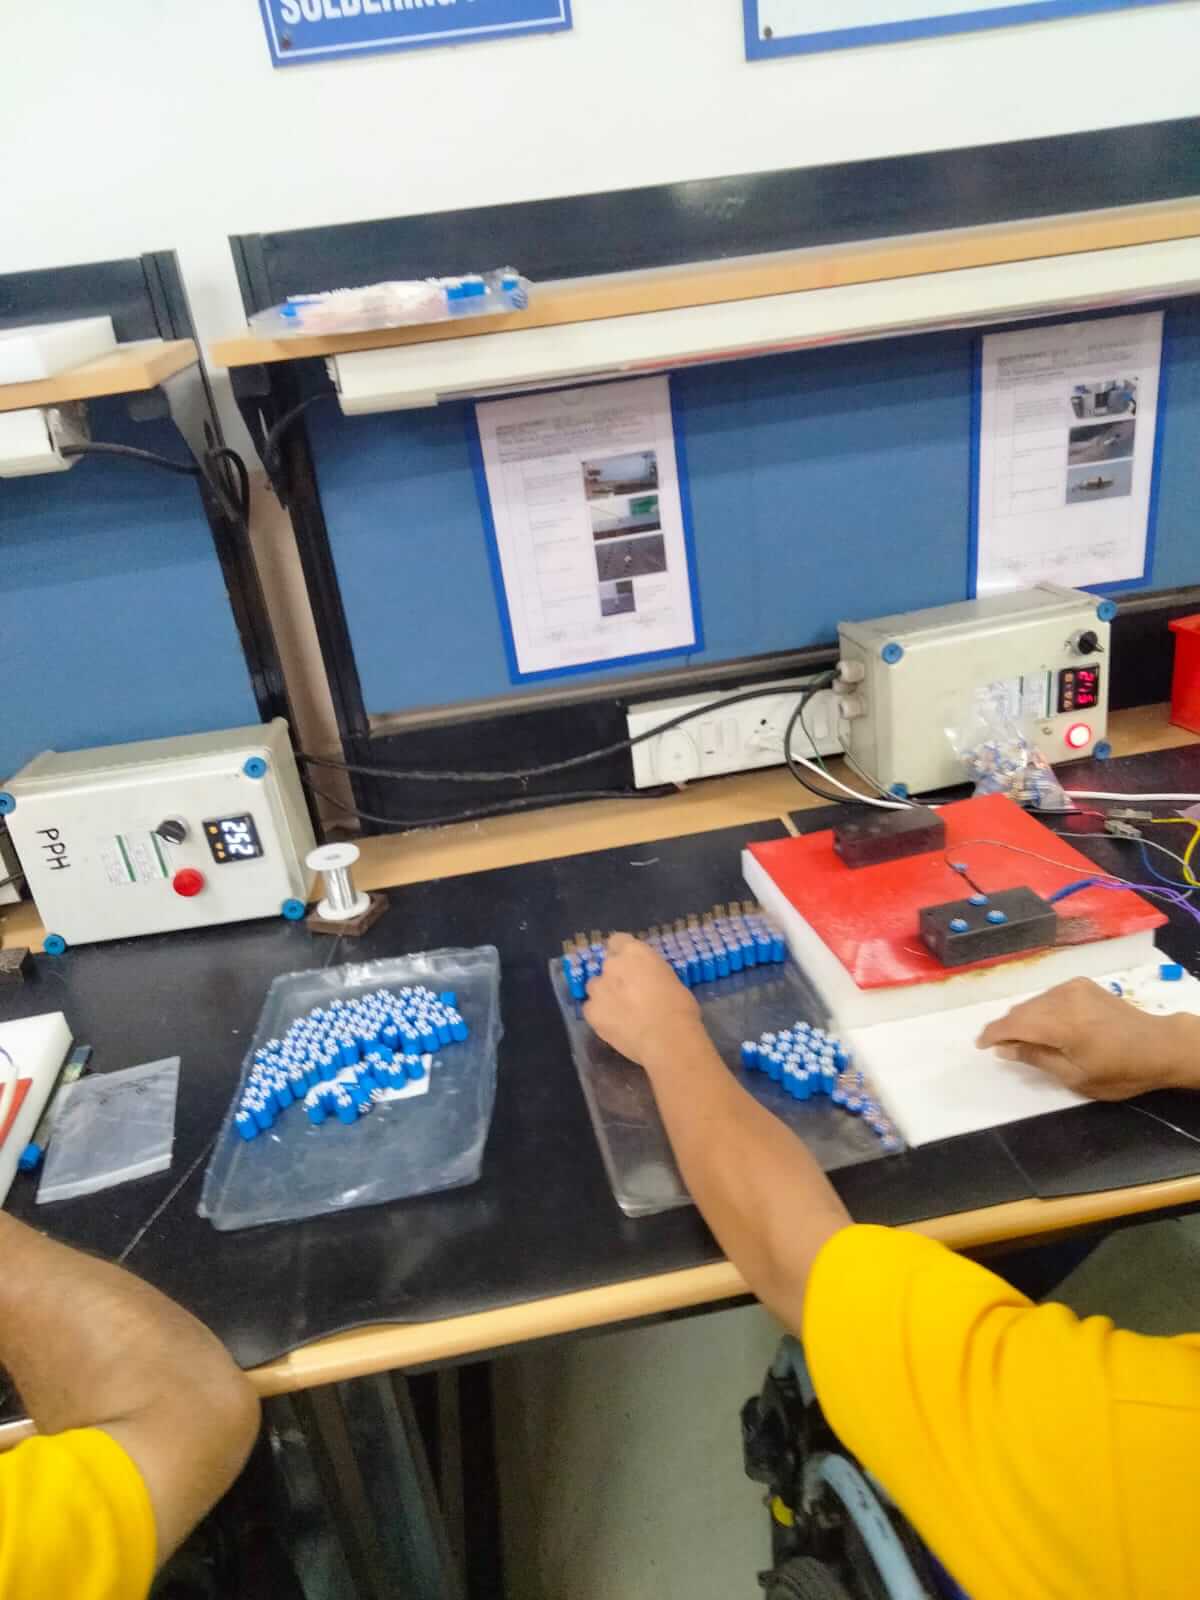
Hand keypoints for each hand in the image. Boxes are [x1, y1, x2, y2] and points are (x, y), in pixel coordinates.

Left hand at [583, 933, 705, 1070]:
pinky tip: (614, 1026)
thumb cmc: (680, 1008)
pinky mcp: (590, 1012)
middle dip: (615, 977)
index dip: (623, 954)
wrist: (667, 1038)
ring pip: (595, 987)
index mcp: (634, 952)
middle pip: (607, 966)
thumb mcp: (671, 980)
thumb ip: (652, 976)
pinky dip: (600, 1016)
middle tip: (629, 994)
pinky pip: (591, 1009)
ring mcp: (598, 988)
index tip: (631, 967)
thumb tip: (650, 984)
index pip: (618, 941)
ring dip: (605, 995)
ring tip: (620, 1012)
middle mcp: (611, 965)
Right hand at [976, 977, 1198, 1099]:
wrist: (1159, 1046)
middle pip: (1021, 1010)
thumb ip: (1036, 1058)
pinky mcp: (1082, 984)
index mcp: (1061, 1023)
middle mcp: (1063, 998)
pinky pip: (1049, 996)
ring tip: (1023, 1039)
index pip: (1013, 1023)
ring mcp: (1073, 987)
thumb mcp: (1075, 1076)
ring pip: (1034, 1002)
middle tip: (1000, 1047)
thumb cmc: (1120, 1071)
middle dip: (1006, 1028)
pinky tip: (1045, 1025)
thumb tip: (1005, 1048)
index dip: (992, 1034)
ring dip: (1023, 1018)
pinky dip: (1040, 1010)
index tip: (980, 1046)